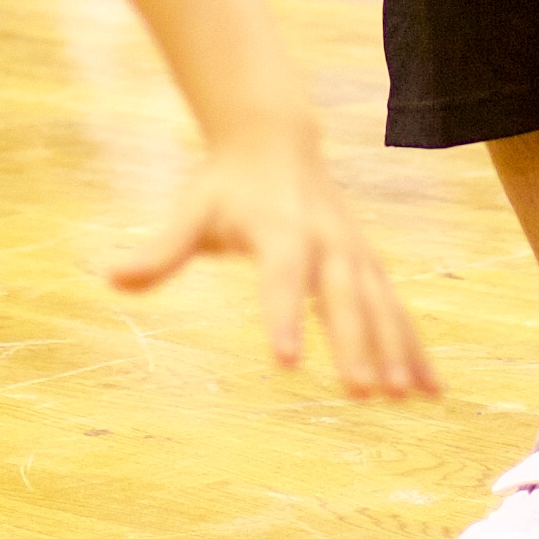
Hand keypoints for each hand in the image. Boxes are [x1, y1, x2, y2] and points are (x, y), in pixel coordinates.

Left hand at [100, 118, 440, 400]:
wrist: (274, 139)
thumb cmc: (225, 184)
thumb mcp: (192, 210)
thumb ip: (160, 250)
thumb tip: (108, 277)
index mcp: (280, 228)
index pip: (282, 276)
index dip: (283, 315)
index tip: (286, 360)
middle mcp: (326, 240)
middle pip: (343, 296)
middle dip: (355, 344)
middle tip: (362, 394)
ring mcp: (354, 252)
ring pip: (381, 305)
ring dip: (395, 351)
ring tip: (403, 399)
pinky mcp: (370, 265)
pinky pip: (397, 310)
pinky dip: (415, 348)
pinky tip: (429, 392)